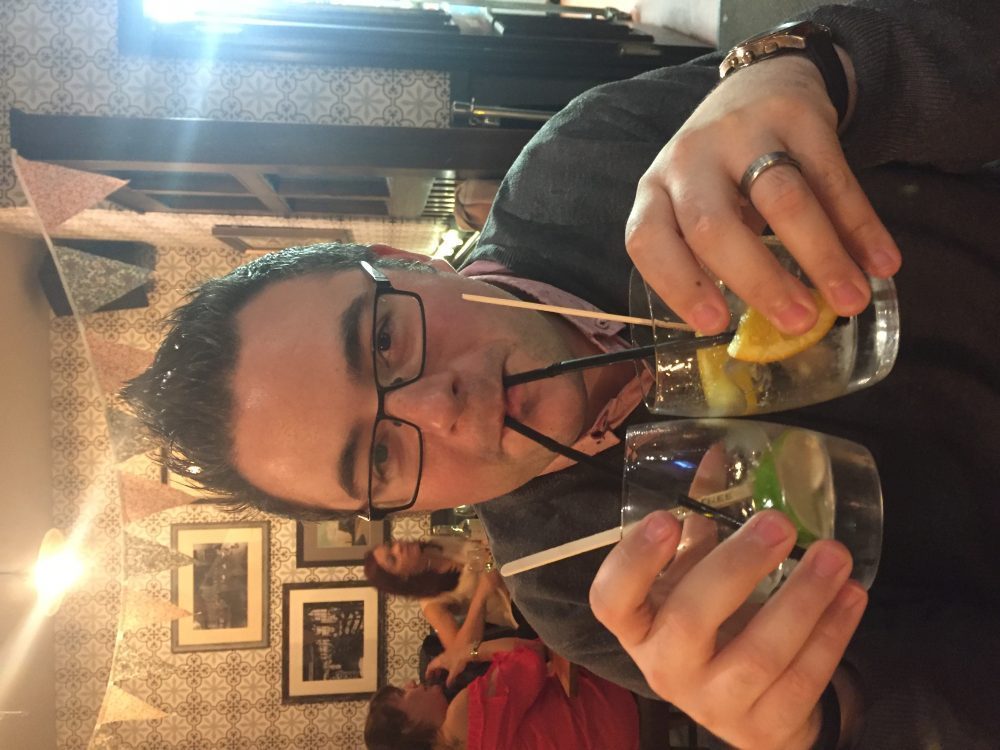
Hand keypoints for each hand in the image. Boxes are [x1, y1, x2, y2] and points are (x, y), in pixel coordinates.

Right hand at [426, 640, 474, 687]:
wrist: (467, 650)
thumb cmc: (458, 662)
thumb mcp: (454, 673)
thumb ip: (449, 680)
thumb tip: (447, 686)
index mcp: (439, 661)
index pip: (430, 666)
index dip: (428, 672)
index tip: (427, 678)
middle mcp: (441, 657)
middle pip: (434, 663)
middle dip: (433, 671)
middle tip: (433, 678)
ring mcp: (446, 654)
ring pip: (439, 661)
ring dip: (438, 668)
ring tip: (440, 675)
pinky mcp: (451, 652)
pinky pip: (444, 660)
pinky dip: (444, 665)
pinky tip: (448, 669)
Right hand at [590, 510, 866, 749]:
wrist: (740, 706)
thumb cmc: (707, 623)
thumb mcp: (691, 575)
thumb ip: (701, 519)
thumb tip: (721, 451)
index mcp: (637, 624)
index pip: (612, 599)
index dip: (634, 562)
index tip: (666, 517)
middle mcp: (665, 666)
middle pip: (691, 620)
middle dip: (738, 567)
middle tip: (778, 523)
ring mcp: (714, 703)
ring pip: (758, 656)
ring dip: (802, 600)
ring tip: (832, 553)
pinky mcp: (764, 727)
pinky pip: (802, 680)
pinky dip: (831, 634)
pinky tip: (851, 594)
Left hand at [626, 53, 900, 335]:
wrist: (761, 82)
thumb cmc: (720, 169)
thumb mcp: (696, 206)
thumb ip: (713, 258)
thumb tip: (764, 332)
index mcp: (655, 190)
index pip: (648, 240)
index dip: (678, 284)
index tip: (715, 324)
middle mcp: (689, 160)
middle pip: (714, 225)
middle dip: (759, 281)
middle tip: (798, 323)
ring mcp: (742, 134)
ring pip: (781, 199)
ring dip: (820, 256)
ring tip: (849, 301)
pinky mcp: (797, 117)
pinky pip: (833, 178)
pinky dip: (860, 226)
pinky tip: (881, 263)